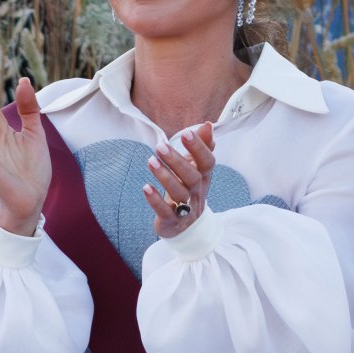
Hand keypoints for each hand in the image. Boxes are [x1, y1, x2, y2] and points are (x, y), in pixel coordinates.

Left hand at [144, 124, 215, 239]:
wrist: (188, 227)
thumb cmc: (189, 191)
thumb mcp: (197, 169)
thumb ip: (202, 146)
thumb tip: (207, 124)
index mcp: (204, 177)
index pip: (207, 162)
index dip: (199, 148)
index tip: (186, 133)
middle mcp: (197, 192)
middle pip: (192, 176)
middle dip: (177, 161)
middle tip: (159, 146)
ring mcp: (185, 207)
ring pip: (178, 193)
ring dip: (164, 176)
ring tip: (150, 161)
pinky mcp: (171, 220)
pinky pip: (165, 211)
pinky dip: (155, 200)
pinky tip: (145, 187)